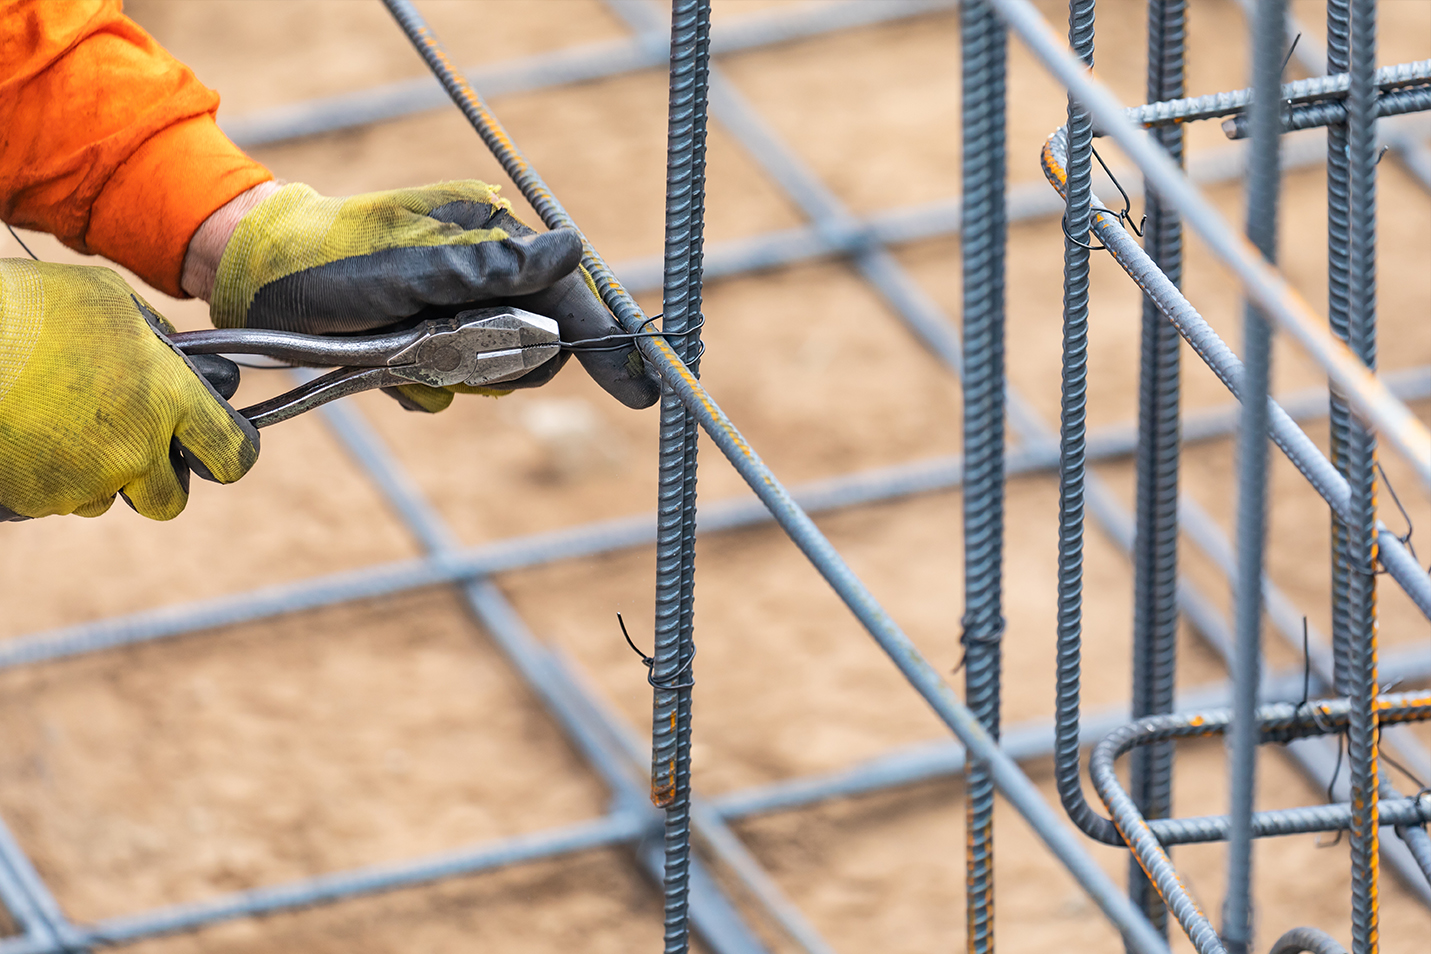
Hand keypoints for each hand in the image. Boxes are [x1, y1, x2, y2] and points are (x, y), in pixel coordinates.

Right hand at [0, 261, 258, 520]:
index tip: (221, 448)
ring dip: (98, 475)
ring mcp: (84, 481)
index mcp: (167, 399)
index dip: (231, 453)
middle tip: (135, 447)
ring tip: (63, 428)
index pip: (233, 453)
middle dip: (160, 480)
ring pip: (109, 499)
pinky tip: (29, 435)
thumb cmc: (31, 307)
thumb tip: (172, 353)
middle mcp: (135, 449)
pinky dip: (49, 478)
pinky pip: (57, 500)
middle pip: (171, 499)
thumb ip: (154, 337)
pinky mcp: (37, 499)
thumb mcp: (110, 301)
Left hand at [193, 181, 658, 410]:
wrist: (261, 283)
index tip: (642, 390)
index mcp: (492, 236)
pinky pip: (461, 379)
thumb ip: (493, 268)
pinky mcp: (436, 335)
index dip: (607, 344)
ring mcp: (462, 305)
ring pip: (502, 367)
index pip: (569, 295)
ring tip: (407, 356)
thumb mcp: (412, 270)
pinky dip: (432, 382)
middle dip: (505, 362)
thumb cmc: (333, 265)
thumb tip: (571, 250)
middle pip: (541, 341)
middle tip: (448, 359)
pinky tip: (394, 366)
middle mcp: (486, 270)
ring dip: (460, 373)